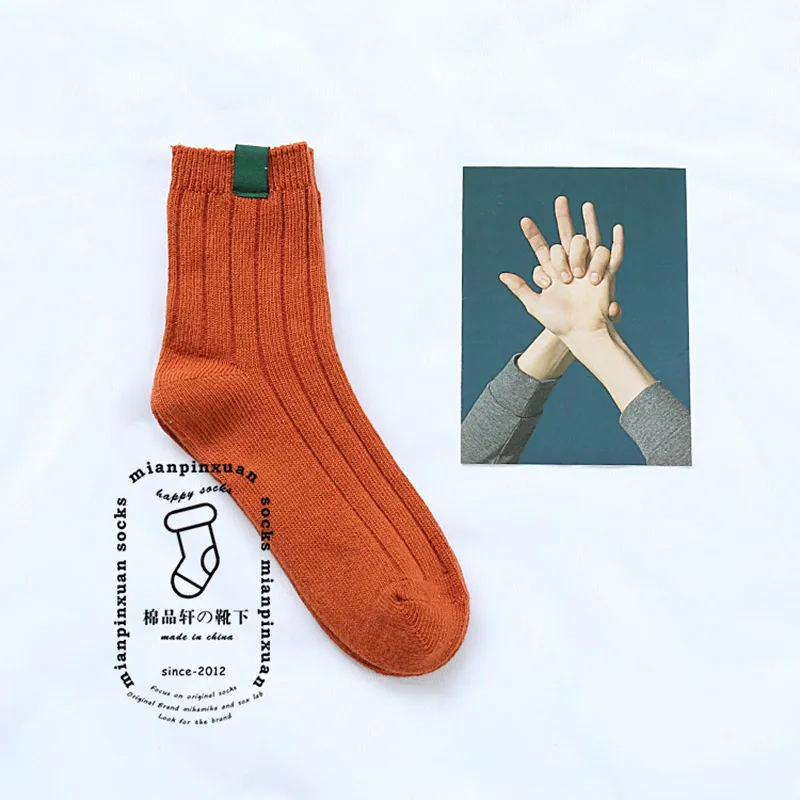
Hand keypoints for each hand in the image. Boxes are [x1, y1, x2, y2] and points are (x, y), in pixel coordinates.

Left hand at [499, 196, 653, 410]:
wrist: (580, 332)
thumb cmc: (558, 322)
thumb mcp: (535, 305)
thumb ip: (520, 289)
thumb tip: (502, 274)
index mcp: (552, 271)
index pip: (541, 247)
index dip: (533, 234)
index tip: (524, 221)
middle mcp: (570, 264)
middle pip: (565, 235)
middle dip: (562, 217)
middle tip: (560, 199)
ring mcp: (588, 266)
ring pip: (584, 241)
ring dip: (579, 253)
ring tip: (576, 276)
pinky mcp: (605, 272)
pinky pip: (612, 253)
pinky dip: (617, 241)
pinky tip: (616, 228)